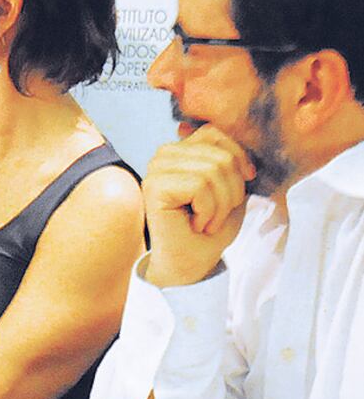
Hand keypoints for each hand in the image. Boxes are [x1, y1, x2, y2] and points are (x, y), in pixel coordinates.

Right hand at [142, 125, 253, 286]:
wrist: (190, 264)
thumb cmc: (209, 229)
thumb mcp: (229, 187)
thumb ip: (230, 160)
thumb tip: (238, 140)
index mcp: (181, 150)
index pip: (216, 134)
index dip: (238, 158)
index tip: (244, 182)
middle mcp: (164, 155)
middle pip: (220, 155)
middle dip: (232, 190)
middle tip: (218, 214)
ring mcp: (156, 170)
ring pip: (212, 171)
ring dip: (220, 205)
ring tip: (208, 221)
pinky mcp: (154, 187)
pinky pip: (199, 186)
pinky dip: (208, 211)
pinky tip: (197, 224)